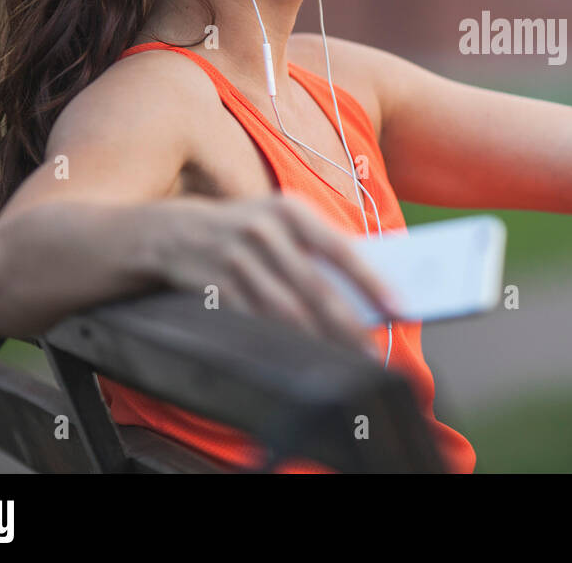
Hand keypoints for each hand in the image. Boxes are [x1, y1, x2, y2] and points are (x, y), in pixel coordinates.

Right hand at [152, 193, 403, 356]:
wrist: (172, 231)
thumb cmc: (247, 231)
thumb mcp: (282, 224)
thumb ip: (320, 249)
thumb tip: (371, 291)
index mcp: (290, 210)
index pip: (342, 248)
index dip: (372, 280)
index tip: (400, 307)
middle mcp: (263, 230)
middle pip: (316, 288)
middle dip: (349, 325)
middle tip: (375, 352)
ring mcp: (235, 258)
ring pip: (285, 311)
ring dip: (318, 341)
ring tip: (345, 362)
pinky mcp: (211, 285)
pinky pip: (253, 322)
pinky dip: (279, 342)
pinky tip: (300, 357)